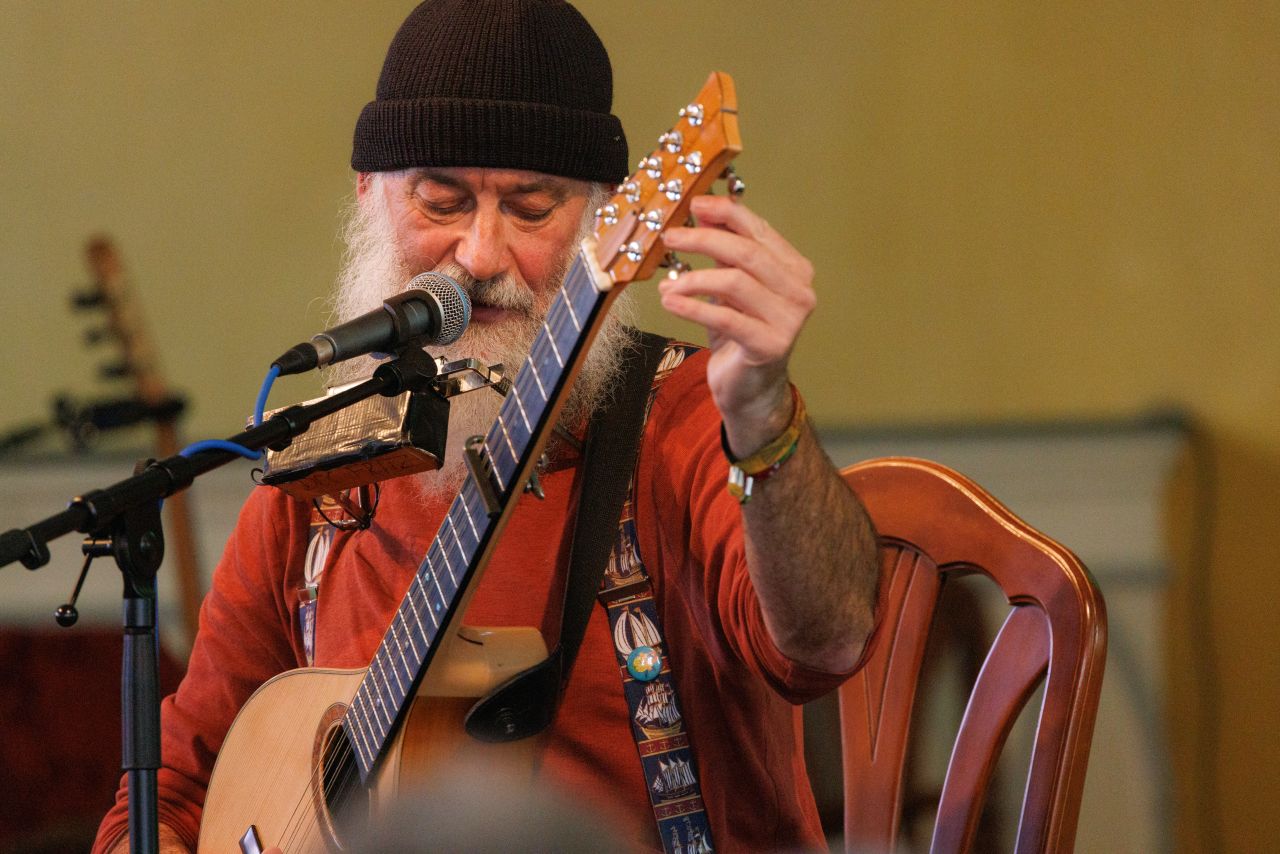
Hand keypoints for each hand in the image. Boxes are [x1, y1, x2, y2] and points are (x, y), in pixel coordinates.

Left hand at [659, 194, 815, 454]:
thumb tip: (701, 211)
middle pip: (747, 253)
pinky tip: (670, 301)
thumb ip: (723, 252)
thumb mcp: (730, 287)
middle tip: (670, 237)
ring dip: (694, 278)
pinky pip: (726, 317)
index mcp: (795, 269)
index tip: (694, 204)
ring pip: (735, 283)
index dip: (726, 213)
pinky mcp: (771, 345)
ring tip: (667, 284)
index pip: (759, 230)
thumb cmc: (739, 333)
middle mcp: (799, 291)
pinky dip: (693, 307)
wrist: (750, 387)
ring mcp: (789, 320)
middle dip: (704, 240)